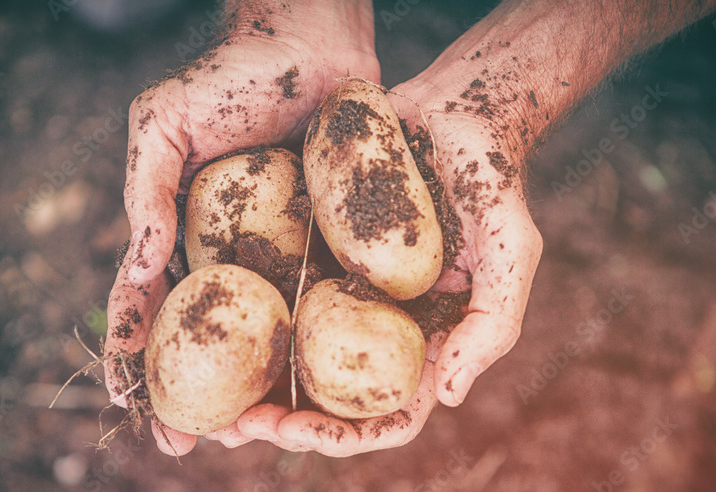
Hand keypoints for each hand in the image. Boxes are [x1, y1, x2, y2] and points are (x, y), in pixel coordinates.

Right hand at [103, 0, 378, 455]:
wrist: (311, 45)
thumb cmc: (229, 78)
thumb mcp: (164, 125)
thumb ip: (145, 192)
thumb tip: (134, 269)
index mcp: (179, 231)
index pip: (148, 305)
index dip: (134, 357)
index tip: (131, 408)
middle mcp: (229, 251)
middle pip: (207, 335)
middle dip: (193, 393)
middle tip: (189, 446)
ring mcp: (280, 251)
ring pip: (264, 331)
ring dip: (251, 386)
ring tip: (250, 432)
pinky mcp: (328, 241)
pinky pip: (321, 297)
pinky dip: (315, 341)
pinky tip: (315, 382)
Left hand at [235, 79, 542, 456]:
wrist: (451, 110)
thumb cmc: (490, 180)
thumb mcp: (511, 249)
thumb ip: (493, 322)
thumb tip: (451, 395)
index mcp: (425, 341)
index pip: (388, 413)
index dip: (345, 437)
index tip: (298, 435)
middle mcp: (379, 326)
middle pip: (328, 399)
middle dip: (282, 423)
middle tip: (234, 426)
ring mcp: (343, 291)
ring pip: (293, 358)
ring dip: (250, 385)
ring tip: (208, 400)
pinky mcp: (313, 253)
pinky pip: (274, 294)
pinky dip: (242, 321)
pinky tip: (203, 325)